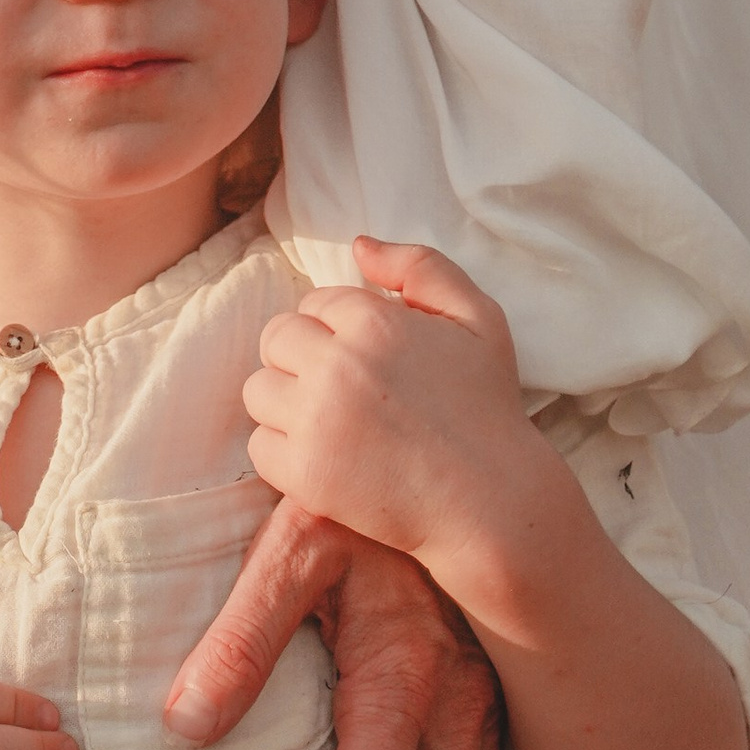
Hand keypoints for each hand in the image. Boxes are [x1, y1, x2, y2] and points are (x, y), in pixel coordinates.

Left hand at [241, 237, 553, 567]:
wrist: (491, 504)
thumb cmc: (487, 409)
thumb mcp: (478, 320)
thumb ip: (421, 267)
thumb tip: (358, 245)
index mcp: (374, 321)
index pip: (313, 303)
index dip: (336, 329)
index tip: (366, 360)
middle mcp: (337, 365)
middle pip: (275, 339)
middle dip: (302, 358)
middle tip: (343, 390)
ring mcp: (315, 420)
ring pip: (258, 390)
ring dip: (286, 403)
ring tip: (332, 422)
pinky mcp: (304, 473)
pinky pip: (260, 446)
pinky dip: (285, 453)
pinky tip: (328, 457)